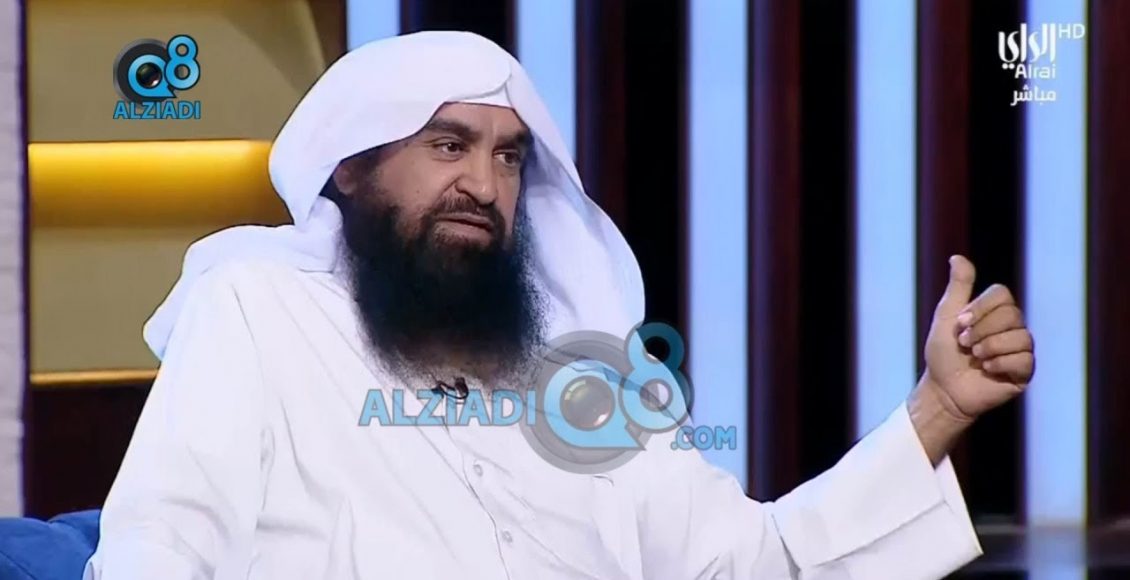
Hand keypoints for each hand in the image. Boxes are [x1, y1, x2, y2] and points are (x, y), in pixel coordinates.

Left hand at [909, 255, 1034, 462]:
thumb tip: (957, 257)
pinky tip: (987, 369)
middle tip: (964, 344)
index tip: (959, 323)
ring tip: (975, 358)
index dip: (980, 307)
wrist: (944, 389)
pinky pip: (1024, 359)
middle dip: (981, 330)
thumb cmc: (944, 354)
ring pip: (1020, 336)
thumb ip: (958, 288)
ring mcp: (1021, 349)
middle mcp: (1012, 327)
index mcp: (995, 312)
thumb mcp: (947, 316)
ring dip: (989, 347)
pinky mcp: (1025, 371)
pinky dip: (1000, 363)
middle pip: (1011, 314)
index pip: (1002, 294)